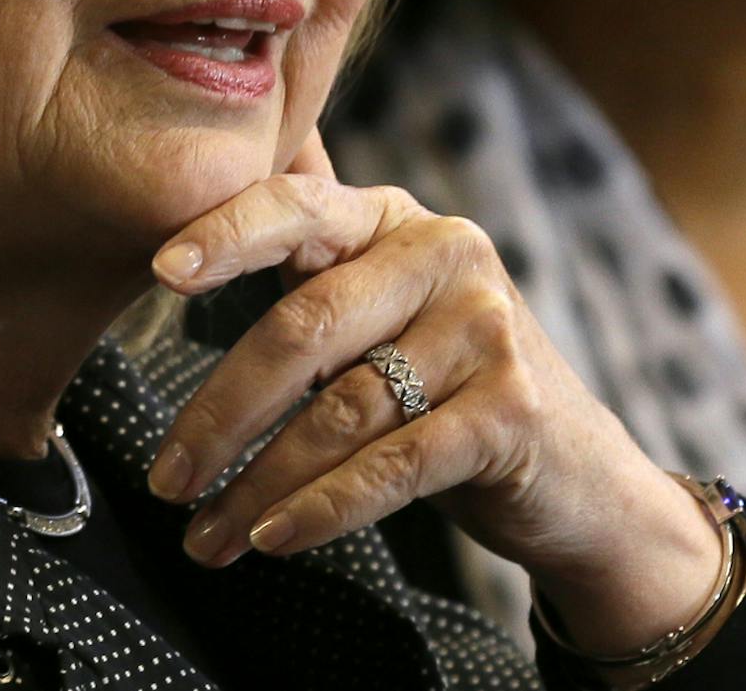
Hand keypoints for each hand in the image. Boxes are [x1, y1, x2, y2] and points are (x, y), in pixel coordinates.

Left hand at [145, 164, 721, 656]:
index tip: (161, 272)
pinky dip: (320, 509)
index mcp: (394, 218)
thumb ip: (308, 268)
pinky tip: (271, 538)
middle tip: (165, 479)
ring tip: (205, 535)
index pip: (297, 206)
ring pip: (337, 411)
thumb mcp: (382, 308)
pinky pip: (390, 467)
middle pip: (304, 328)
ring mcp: (485, 330)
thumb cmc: (446, 384)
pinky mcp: (509, 411)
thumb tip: (178, 244)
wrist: (584, 478)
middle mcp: (446, 253)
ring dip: (258, 484)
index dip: (225, 234)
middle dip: (220, 412)